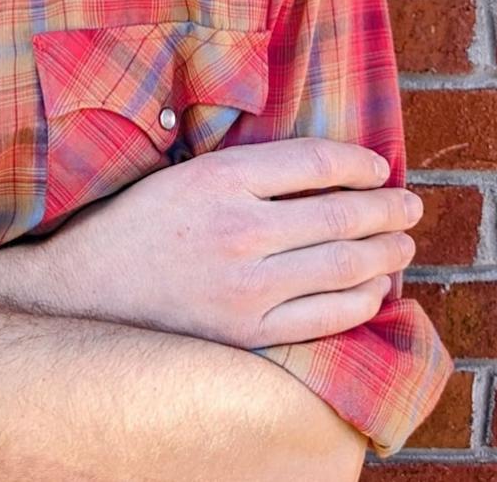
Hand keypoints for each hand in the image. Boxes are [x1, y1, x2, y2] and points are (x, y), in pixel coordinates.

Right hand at [35, 137, 420, 349]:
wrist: (87, 289)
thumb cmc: (135, 224)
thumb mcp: (181, 174)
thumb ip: (243, 170)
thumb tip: (318, 170)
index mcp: (218, 179)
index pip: (313, 163)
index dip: (357, 163)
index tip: (379, 166)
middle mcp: (237, 230)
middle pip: (338, 216)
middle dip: (386, 209)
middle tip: (410, 205)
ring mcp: (245, 286)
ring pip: (342, 267)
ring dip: (384, 254)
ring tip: (402, 244)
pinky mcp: (248, 331)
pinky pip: (325, 317)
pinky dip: (361, 301)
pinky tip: (374, 290)